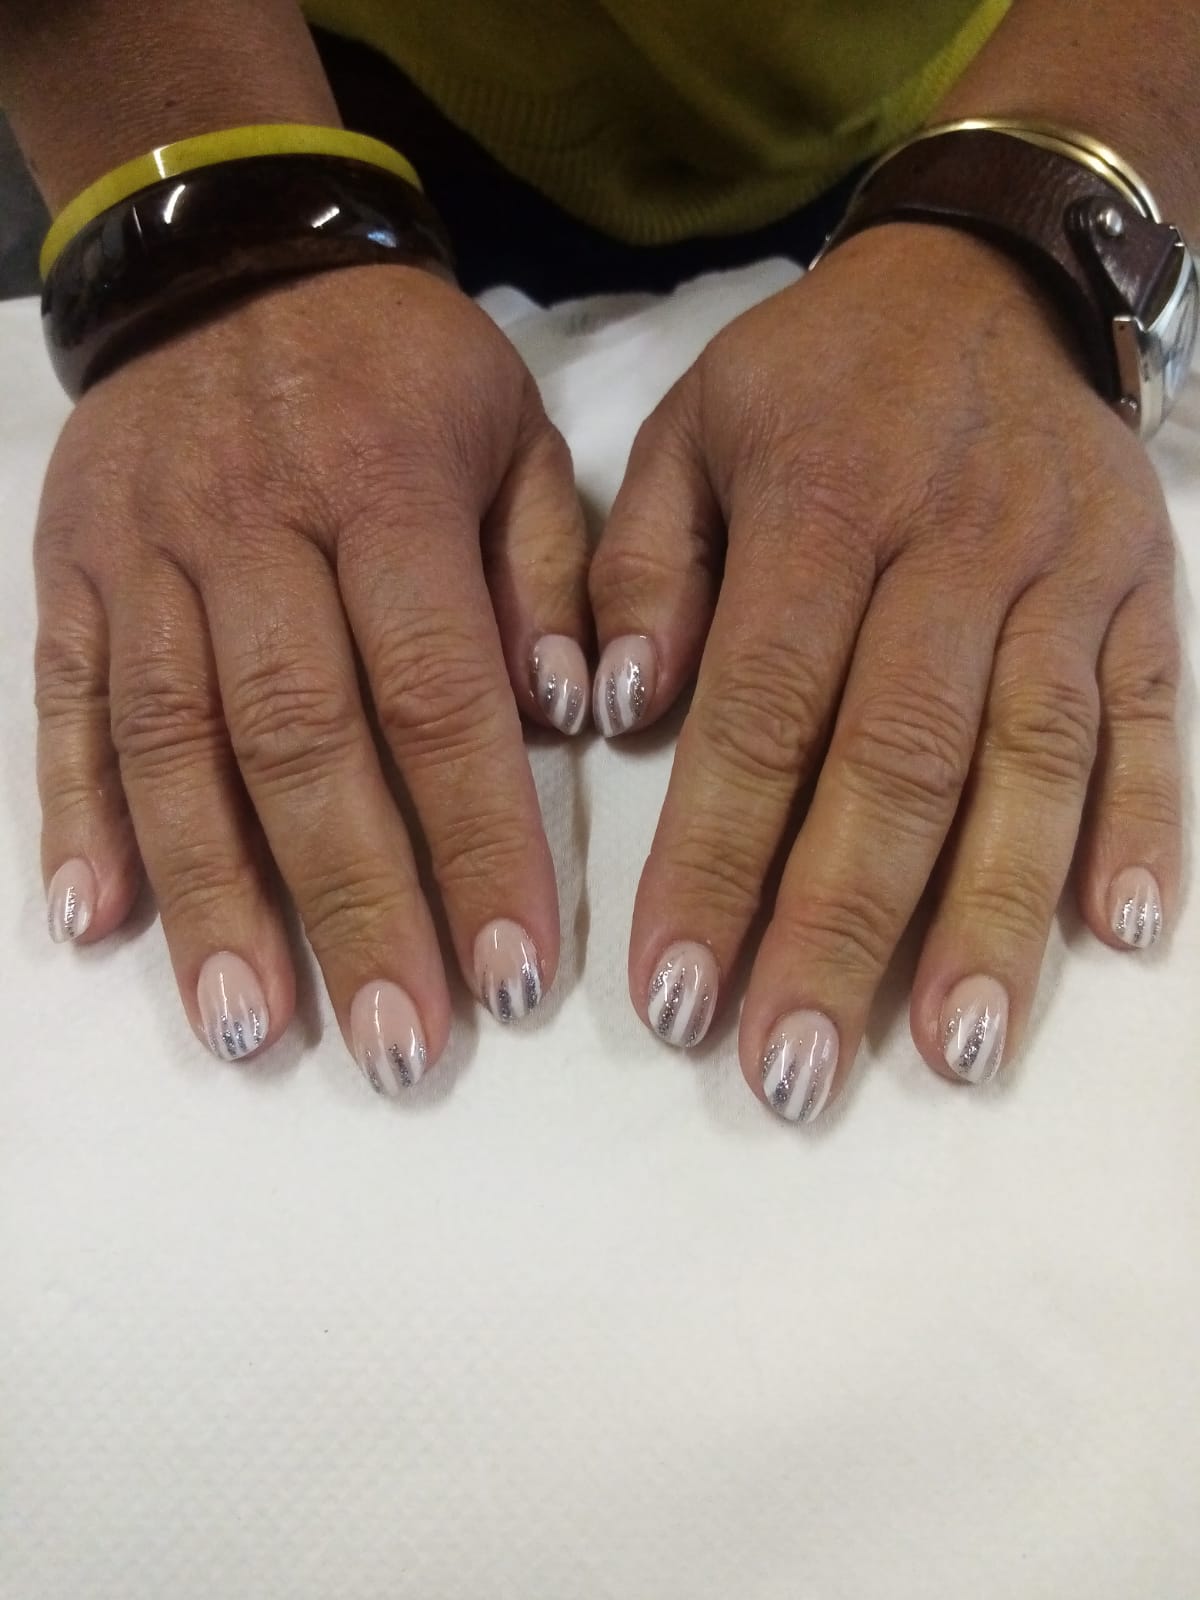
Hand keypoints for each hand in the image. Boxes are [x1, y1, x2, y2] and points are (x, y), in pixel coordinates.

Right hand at [36, 264, 589, 1084]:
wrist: (232, 259)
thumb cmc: (401, 367)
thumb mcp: (514, 428)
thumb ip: (552, 570)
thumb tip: (574, 716)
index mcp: (384, 491)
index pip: (438, 696)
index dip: (477, 843)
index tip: (515, 975)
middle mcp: (253, 531)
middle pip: (303, 745)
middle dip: (353, 909)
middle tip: (397, 1049)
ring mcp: (144, 557)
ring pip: (173, 744)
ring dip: (211, 897)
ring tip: (249, 1030)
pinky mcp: (69, 573)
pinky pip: (64, 701)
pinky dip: (74, 815)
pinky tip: (97, 924)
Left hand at [589, 225, 1180, 1120]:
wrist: (989, 278)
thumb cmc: (816, 378)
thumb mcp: (694, 429)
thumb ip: (644, 567)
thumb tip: (614, 711)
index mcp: (827, 505)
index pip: (764, 714)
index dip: (716, 861)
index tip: (674, 995)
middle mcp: (958, 549)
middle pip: (899, 765)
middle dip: (842, 931)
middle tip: (793, 1077)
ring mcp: (1069, 575)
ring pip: (1033, 763)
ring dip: (995, 917)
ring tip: (956, 1054)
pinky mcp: (1146, 593)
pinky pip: (1154, 717)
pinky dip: (1142, 826)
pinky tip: (1117, 938)